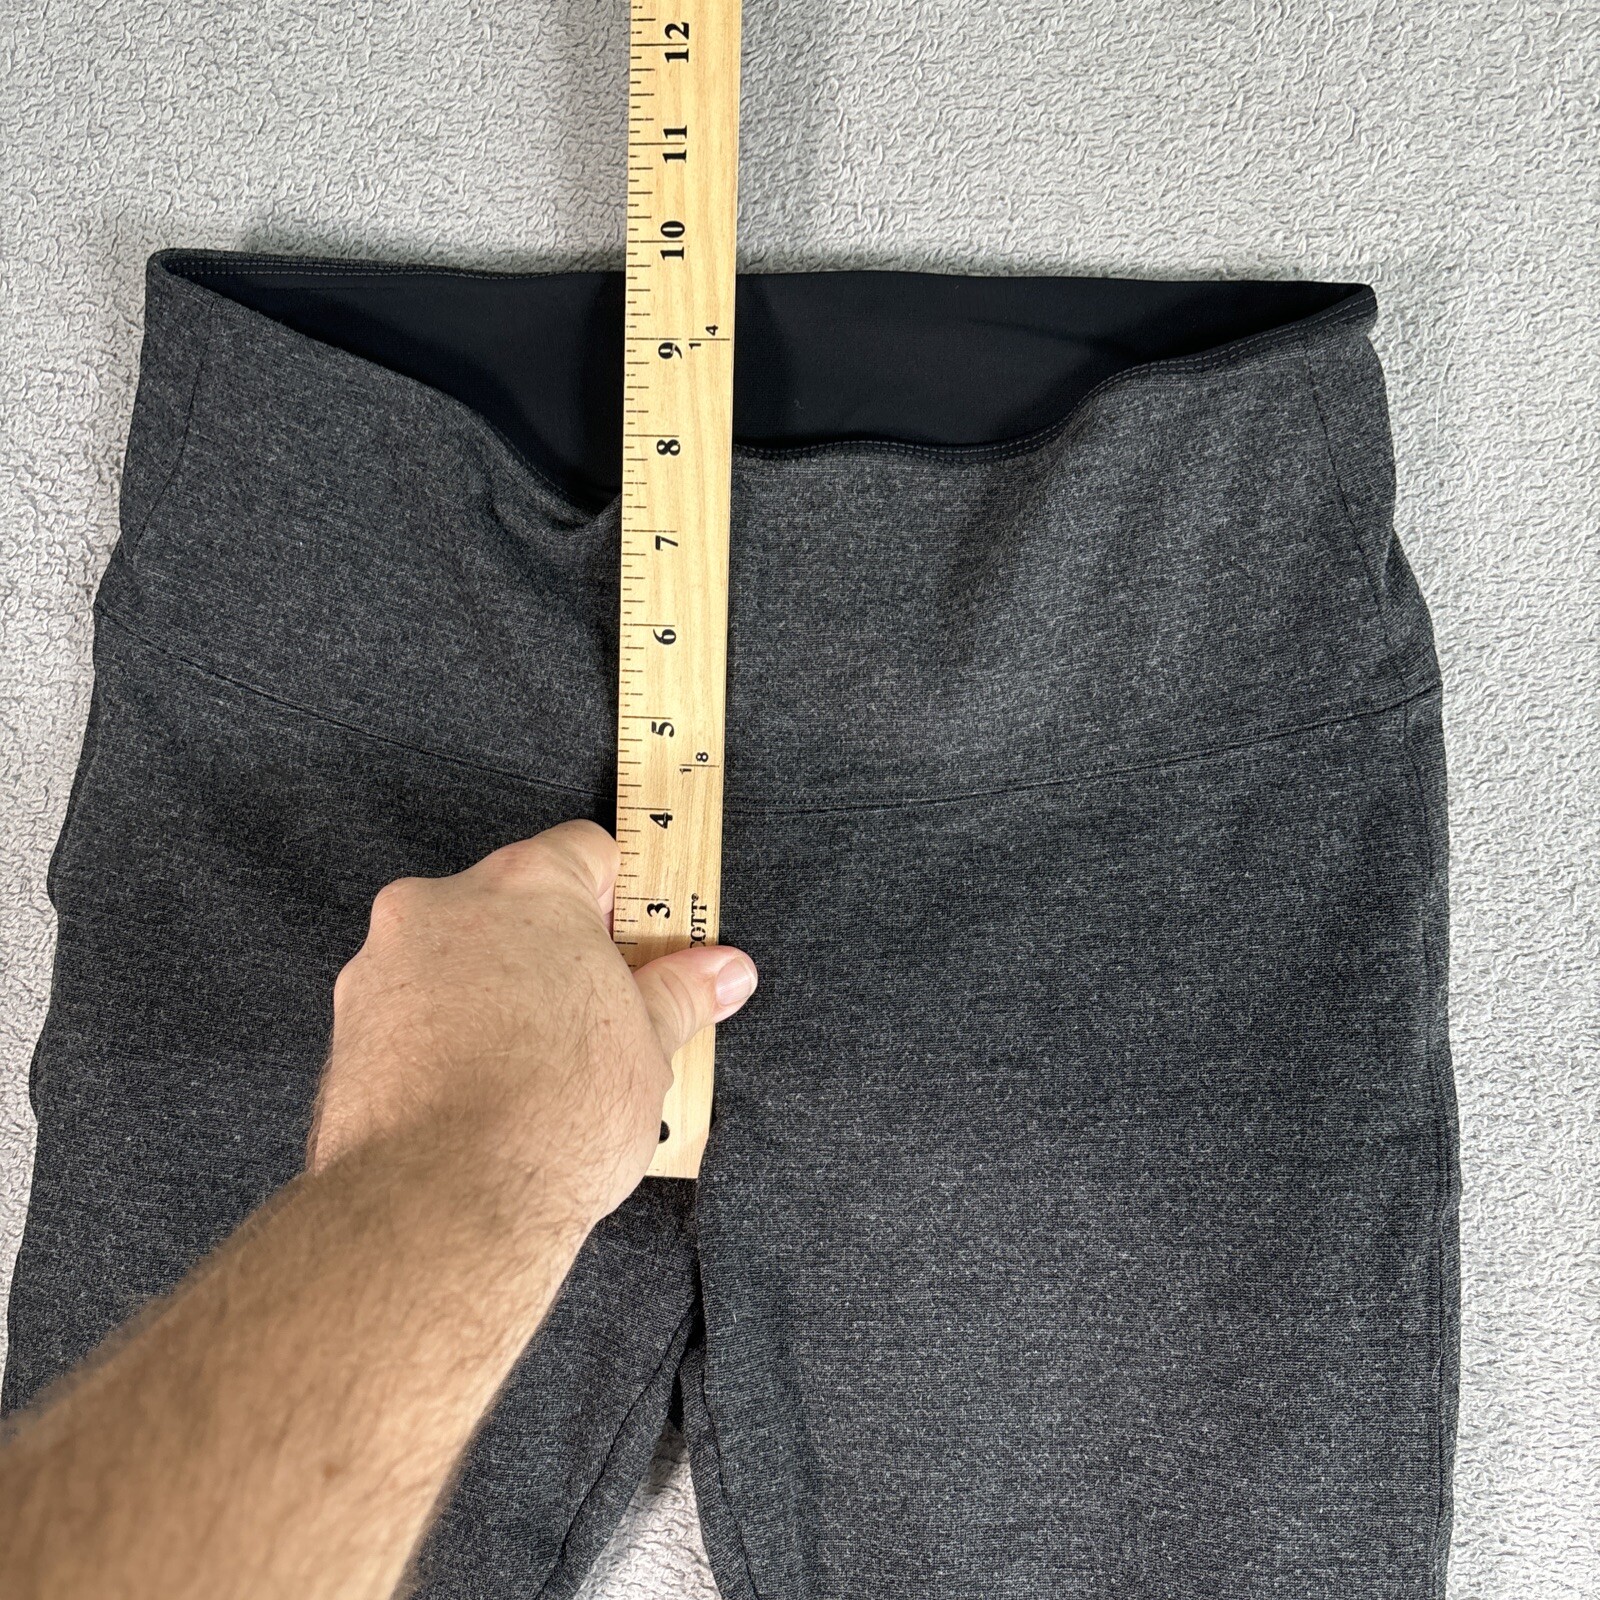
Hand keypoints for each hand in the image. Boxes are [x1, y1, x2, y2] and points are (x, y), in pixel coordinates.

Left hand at [305, 820, 757, 1232]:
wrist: (440, 1204)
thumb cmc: (550, 1114)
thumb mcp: (647, 1048)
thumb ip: (680, 993)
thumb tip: (725, 970)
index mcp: (526, 886)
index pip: (585, 852)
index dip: (622, 899)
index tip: (640, 948)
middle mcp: (443, 905)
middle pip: (515, 904)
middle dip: (556, 953)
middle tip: (597, 1016)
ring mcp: (383, 964)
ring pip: (458, 958)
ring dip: (496, 994)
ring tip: (534, 1068)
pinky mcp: (347, 1026)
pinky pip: (413, 1011)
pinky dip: (446, 1036)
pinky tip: (480, 1093)